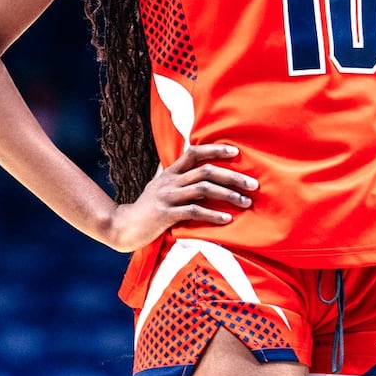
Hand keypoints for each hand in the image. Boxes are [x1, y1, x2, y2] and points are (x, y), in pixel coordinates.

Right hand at [104, 143, 256, 251]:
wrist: (122, 226)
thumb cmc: (145, 207)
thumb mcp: (157, 185)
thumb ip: (173, 173)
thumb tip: (187, 159)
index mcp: (170, 172)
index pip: (194, 152)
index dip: (215, 149)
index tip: (236, 153)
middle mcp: (170, 181)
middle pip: (206, 171)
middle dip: (232, 177)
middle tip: (253, 184)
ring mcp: (168, 197)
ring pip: (204, 189)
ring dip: (228, 195)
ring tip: (245, 201)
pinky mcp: (166, 215)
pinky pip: (194, 212)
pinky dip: (213, 215)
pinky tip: (227, 219)